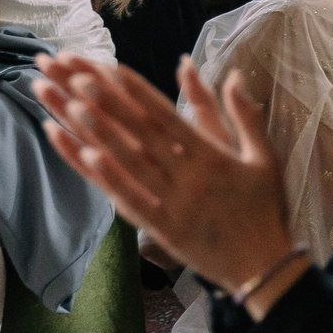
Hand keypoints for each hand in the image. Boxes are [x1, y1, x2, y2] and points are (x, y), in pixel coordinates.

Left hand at [35, 54, 295, 300]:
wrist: (264, 266)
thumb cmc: (265, 208)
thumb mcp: (265, 157)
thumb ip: (246, 114)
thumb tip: (232, 74)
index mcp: (212, 157)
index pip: (168, 116)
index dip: (137, 91)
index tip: (109, 66)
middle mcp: (188, 177)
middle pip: (140, 133)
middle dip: (106, 102)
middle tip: (73, 74)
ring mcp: (172, 204)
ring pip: (128, 162)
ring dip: (95, 132)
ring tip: (67, 105)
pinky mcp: (161, 230)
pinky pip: (128, 199)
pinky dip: (105, 176)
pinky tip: (82, 154)